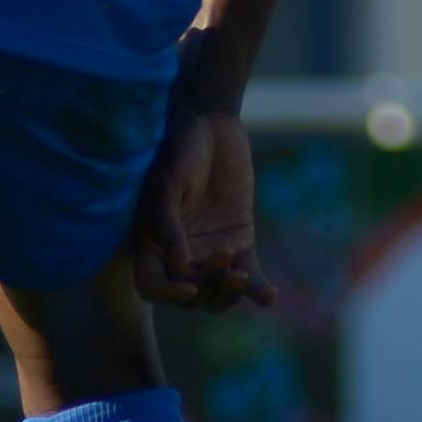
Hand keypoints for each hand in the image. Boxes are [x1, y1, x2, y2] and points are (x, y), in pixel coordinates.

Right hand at [127, 94, 270, 310]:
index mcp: (153, 243)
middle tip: (222, 256)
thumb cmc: (180, 150)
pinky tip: (268, 296)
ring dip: (228, 294)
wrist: (212, 126)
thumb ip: (168, 224)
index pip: (152, 286)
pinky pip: (248, 274)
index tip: (189, 287)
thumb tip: (180, 266)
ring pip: (217, 293)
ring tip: (241, 276)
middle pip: (189, 295)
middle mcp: (180, 254)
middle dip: (206, 287)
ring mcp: (211, 251)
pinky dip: (257, 290)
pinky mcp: (240, 242)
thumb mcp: (168, 184)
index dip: (167, 294)